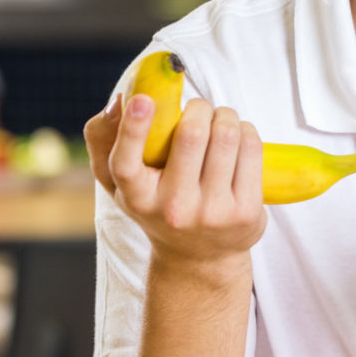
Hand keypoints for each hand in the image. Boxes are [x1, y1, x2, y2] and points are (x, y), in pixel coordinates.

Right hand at [86, 94, 266, 269]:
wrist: (198, 257)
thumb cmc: (155, 205)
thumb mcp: (119, 183)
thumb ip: (103, 140)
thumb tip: (120, 101)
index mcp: (136, 197)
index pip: (126, 163)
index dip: (134, 128)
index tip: (144, 100)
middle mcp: (173, 208)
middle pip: (192, 135)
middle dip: (199, 107)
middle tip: (199, 108)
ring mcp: (212, 212)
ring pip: (226, 136)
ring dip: (226, 115)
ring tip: (220, 120)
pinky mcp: (246, 212)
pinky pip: (251, 150)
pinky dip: (246, 131)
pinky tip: (239, 136)